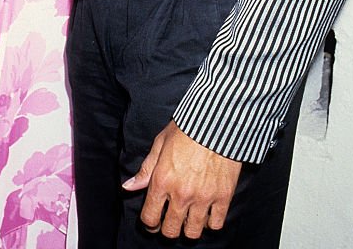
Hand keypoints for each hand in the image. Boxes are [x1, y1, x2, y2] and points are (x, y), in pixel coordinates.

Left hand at [122, 121, 241, 239]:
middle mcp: (181, 194)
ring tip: (189, 218)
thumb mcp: (161, 143)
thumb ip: (146, 169)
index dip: (149, 224)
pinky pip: (216, 224)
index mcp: (162, 180)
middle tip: (171, 220)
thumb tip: (129, 187)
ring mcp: (203, 197)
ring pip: (192, 232)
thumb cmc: (187, 128)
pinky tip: (207, 212)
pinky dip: (211, 222)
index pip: (149, 218)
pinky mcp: (223, 196)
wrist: (218, 120)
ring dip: (188, 228)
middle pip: (170, 230)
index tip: (154, 221)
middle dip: (168, 228)